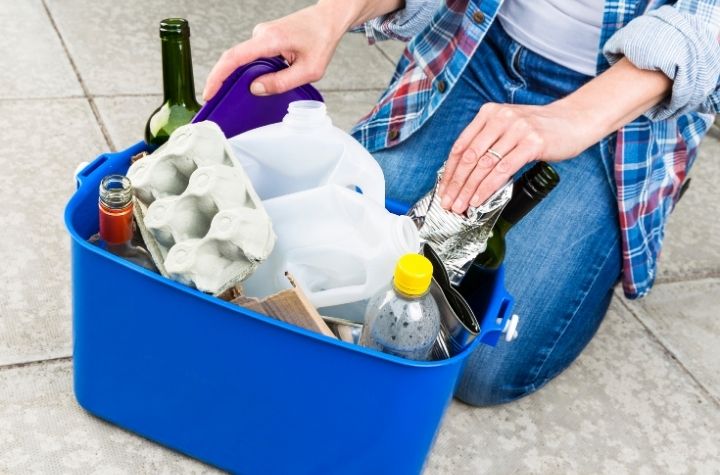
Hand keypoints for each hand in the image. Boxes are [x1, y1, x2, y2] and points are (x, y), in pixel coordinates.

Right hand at [203, 5, 343, 99]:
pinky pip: (252, 57)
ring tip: (243, 95)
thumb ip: (282, 82)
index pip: (234, 58)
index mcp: (270, 40)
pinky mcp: (265, 38)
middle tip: (220, 101)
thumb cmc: (322, 40)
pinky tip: (258, 83)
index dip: (218, 76)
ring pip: (245, 60)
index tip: (209, 92)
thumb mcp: (309, 70)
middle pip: (234, 60)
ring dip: (243, 77)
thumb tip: (256, 89)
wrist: (328, 19)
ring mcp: (261, 35)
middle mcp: (261, 34)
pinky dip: (251, 70)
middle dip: (225, 81)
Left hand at [438, 57, 673, 214]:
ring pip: (483, 165)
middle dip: (456, 184)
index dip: (449, 171)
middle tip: (449, 203)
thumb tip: (464, 173)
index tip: (443, 190)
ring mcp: (516, 129)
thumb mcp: (508, 127)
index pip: (461, 145)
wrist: (574, 120)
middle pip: (469, 157)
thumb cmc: (539, 128)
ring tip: (461, 206)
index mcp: (488, 113)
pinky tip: (479, 200)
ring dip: (469, 190)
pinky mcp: (532, 143)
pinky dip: (487, 188)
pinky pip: (502, 170)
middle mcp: (500, 118)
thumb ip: (487, 142)